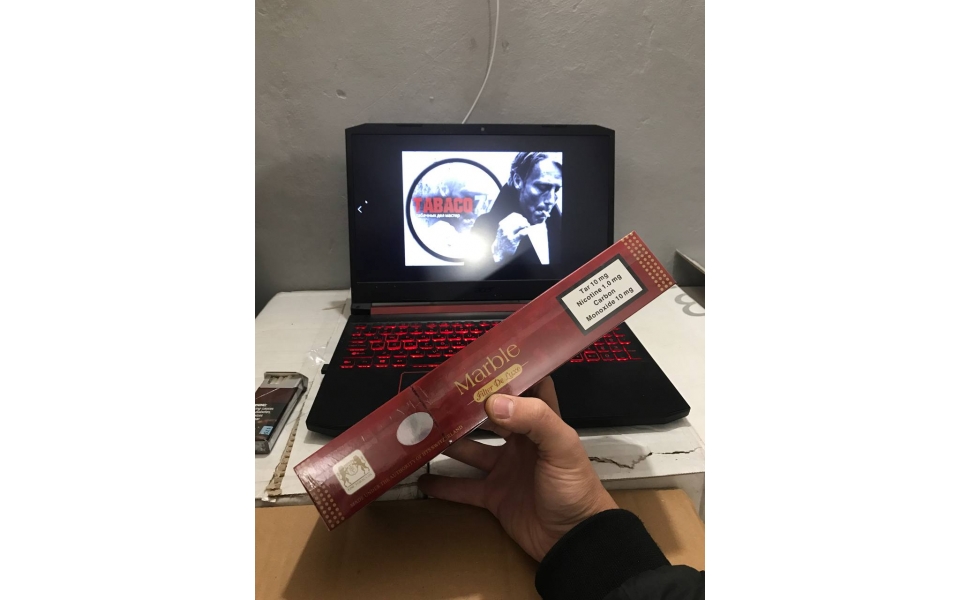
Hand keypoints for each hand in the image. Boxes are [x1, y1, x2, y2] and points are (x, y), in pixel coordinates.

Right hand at [417, 377, 617, 560]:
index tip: (482, 362)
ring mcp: (505, 469)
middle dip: (466, 408)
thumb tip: (491, 401)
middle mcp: (521, 442)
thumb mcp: (561, 446)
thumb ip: (533, 418)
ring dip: (448, 442)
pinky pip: (464, 489)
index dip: (508, 374)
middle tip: (437, 396)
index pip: (526, 389)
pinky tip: (422, 479)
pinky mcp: (494, 497)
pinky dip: (444, 486)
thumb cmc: (575, 487)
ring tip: (422, 431)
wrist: (575, 540)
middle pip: (489, 418)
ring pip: (470, 450)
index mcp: (541, 423)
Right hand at [491, 212, 531, 261]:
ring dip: (526, 224)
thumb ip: (510, 223)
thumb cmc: (503, 239)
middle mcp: (504, 228)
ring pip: (520, 225)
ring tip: (528, 227)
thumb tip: (521, 218)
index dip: (520, 216)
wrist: (499, 251)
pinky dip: (526, 230)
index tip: (523, 219)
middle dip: (524, 220)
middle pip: (517, 219)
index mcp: (502, 224)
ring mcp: (508, 234)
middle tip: (527, 224)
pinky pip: (521, 233)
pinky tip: (528, 231)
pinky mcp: (513, 240)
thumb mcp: (503, 230)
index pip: (513, 215)